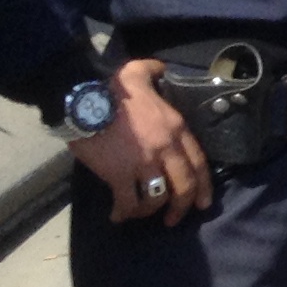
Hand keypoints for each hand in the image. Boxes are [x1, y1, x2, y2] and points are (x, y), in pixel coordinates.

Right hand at [75, 60, 213, 226]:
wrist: (83, 97)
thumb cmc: (110, 86)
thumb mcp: (140, 72)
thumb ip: (155, 71)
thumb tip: (161, 66)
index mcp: (176, 127)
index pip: (199, 162)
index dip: (203, 186)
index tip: (202, 202)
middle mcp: (166, 148)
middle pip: (184, 185)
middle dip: (182, 206)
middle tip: (174, 219)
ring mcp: (144, 163)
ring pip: (157, 198)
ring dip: (149, 211)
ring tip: (140, 214)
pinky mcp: (119, 174)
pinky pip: (128, 202)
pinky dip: (124, 213)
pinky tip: (117, 216)